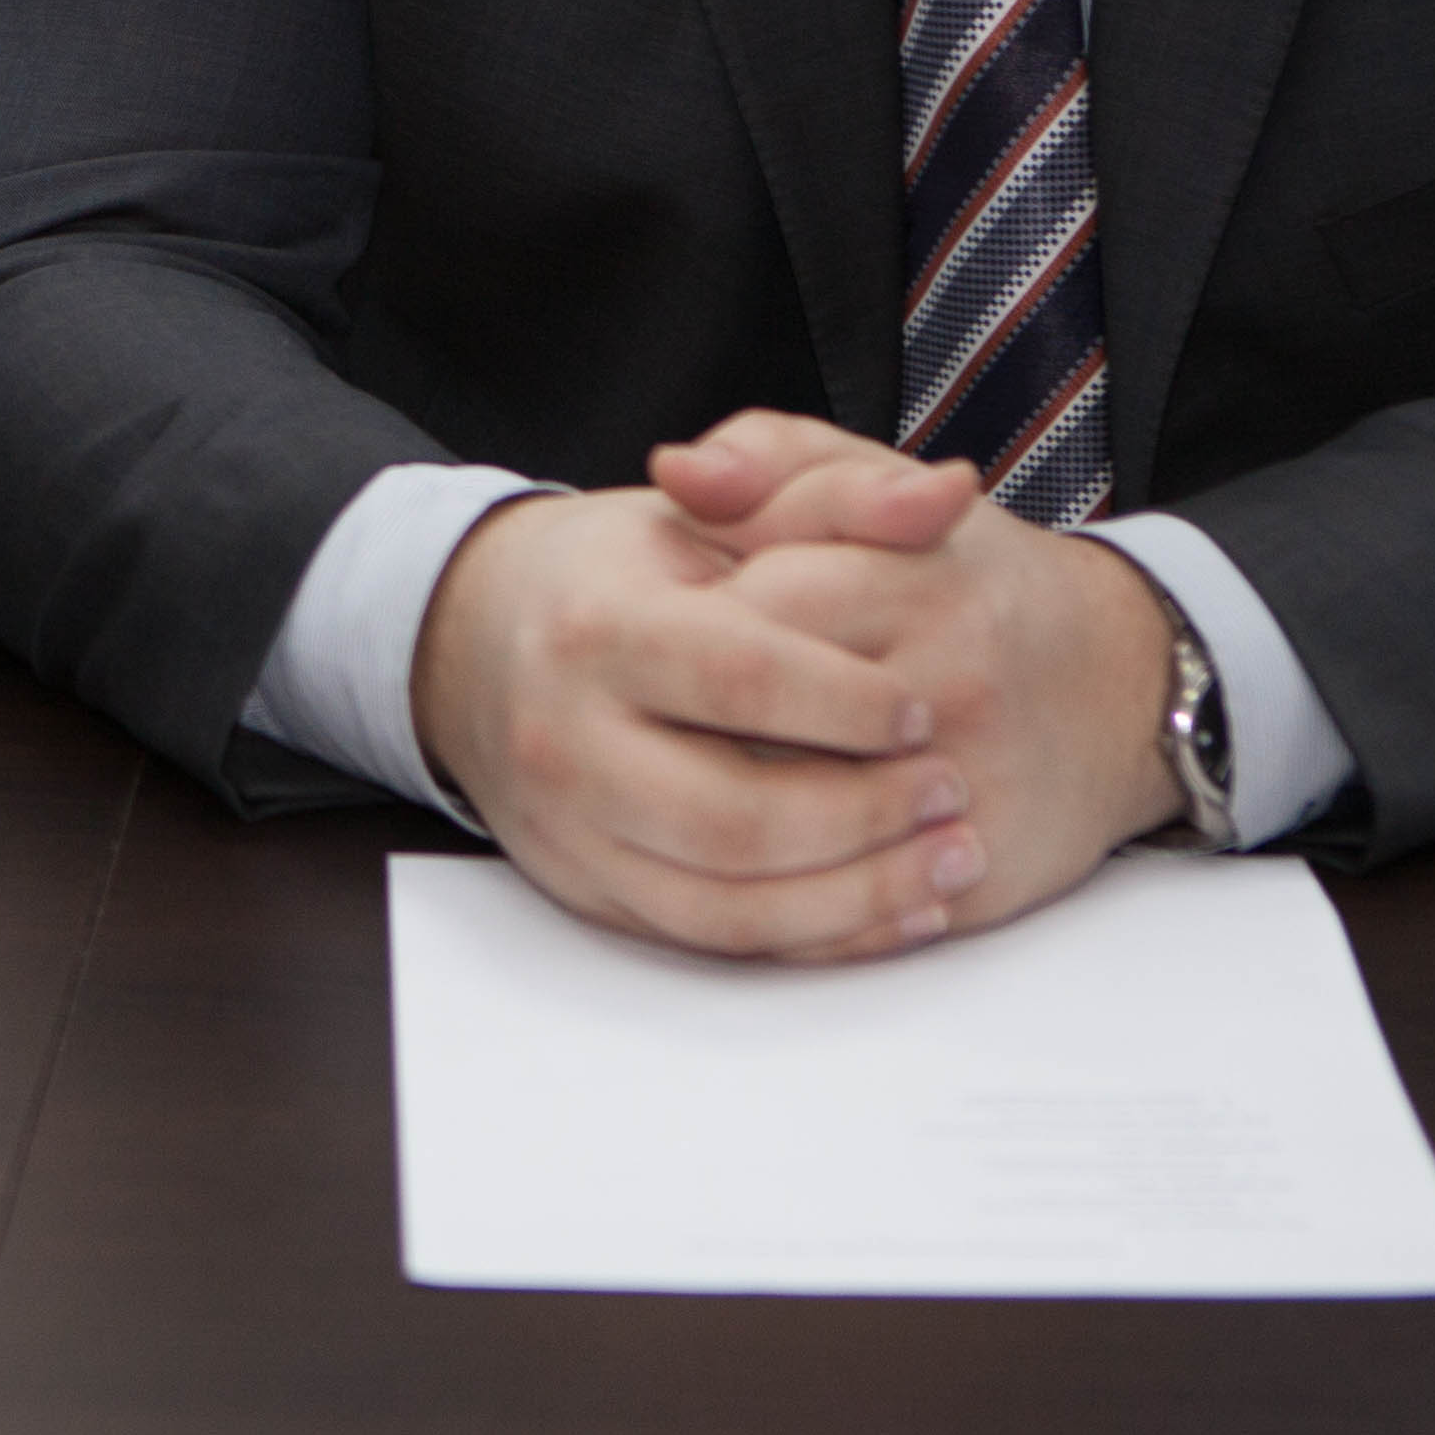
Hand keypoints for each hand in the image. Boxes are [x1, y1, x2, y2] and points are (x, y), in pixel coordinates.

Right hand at [402, 426, 982, 962]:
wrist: (483, 643)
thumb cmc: (623, 574)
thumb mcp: (720, 513)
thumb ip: (840, 500)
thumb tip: (949, 494)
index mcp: (600, 627)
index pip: (739, 676)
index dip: (848, 703)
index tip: (926, 710)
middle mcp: (568, 738)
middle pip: (733, 815)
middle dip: (864, 816)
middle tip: (951, 792)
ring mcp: (571, 828)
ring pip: (727, 902)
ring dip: (858, 896)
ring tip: (950, 861)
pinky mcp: (588, 889)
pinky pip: (712, 940)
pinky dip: (816, 936)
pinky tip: (895, 910)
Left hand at [656, 413, 1185, 942]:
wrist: (1123, 687)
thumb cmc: (973, 582)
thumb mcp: (879, 485)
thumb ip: (770, 459)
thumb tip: (675, 469)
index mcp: (920, 580)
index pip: (750, 618)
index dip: (688, 631)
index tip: (680, 631)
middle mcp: (954, 687)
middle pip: (758, 727)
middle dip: (695, 725)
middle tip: (679, 714)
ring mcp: (971, 792)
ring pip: (792, 827)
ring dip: (727, 807)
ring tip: (709, 775)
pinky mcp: (978, 881)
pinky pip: (845, 909)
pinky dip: (785, 891)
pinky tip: (759, 854)